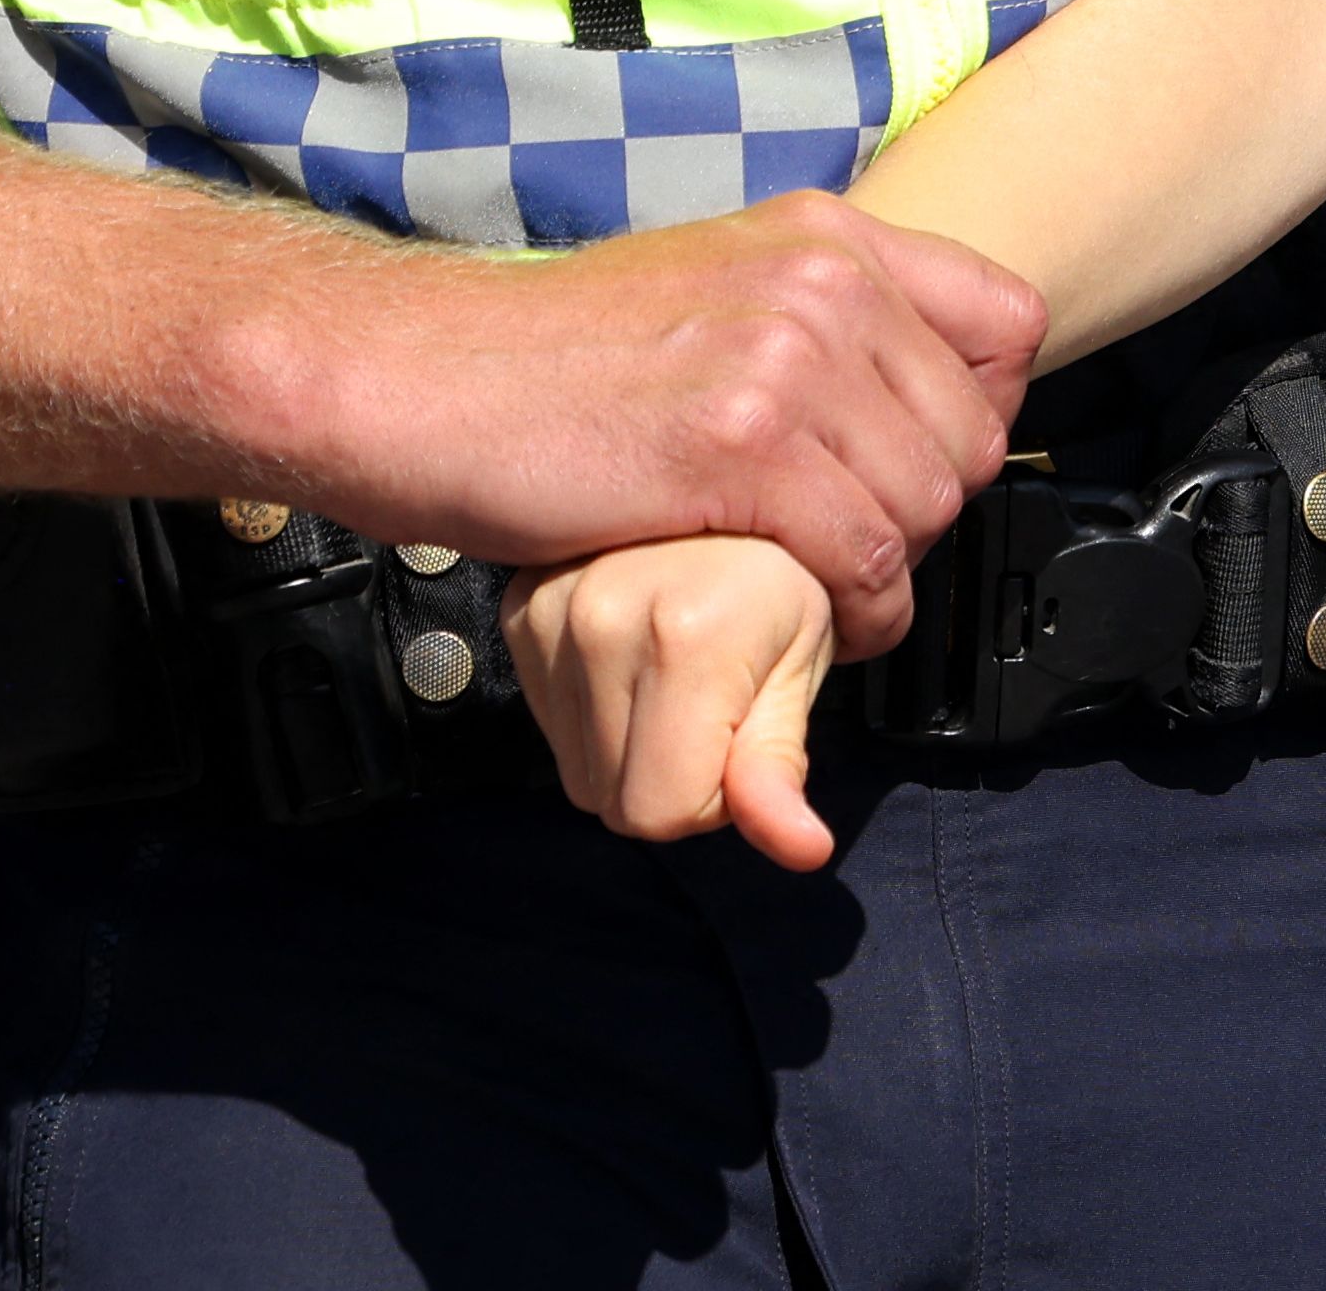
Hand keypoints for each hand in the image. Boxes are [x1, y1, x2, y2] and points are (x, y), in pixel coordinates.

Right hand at [253, 191, 1037, 650]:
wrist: (415, 378)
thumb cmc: (547, 356)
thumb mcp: (711, 285)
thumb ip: (814, 319)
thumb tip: (901, 395)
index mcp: (828, 234)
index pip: (1010, 321)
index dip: (982, 412)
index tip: (927, 465)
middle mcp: (824, 282)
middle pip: (973, 432)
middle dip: (930, 512)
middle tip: (859, 549)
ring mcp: (786, 360)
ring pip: (926, 504)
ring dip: (891, 574)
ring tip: (830, 594)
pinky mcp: (738, 449)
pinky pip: (863, 557)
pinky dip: (853, 613)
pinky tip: (810, 622)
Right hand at [503, 535, 844, 863]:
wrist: (726, 475)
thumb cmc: (785, 565)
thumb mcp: (804, 660)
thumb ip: (781, 764)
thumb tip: (801, 850)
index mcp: (686, 637)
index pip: (662, 812)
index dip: (715, 796)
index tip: (745, 734)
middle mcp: (603, 622)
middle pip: (615, 802)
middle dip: (676, 777)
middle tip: (720, 699)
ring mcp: (550, 613)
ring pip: (578, 773)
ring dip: (636, 749)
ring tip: (683, 673)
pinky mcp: (521, 610)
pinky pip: (553, 724)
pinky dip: (599, 715)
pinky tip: (639, 660)